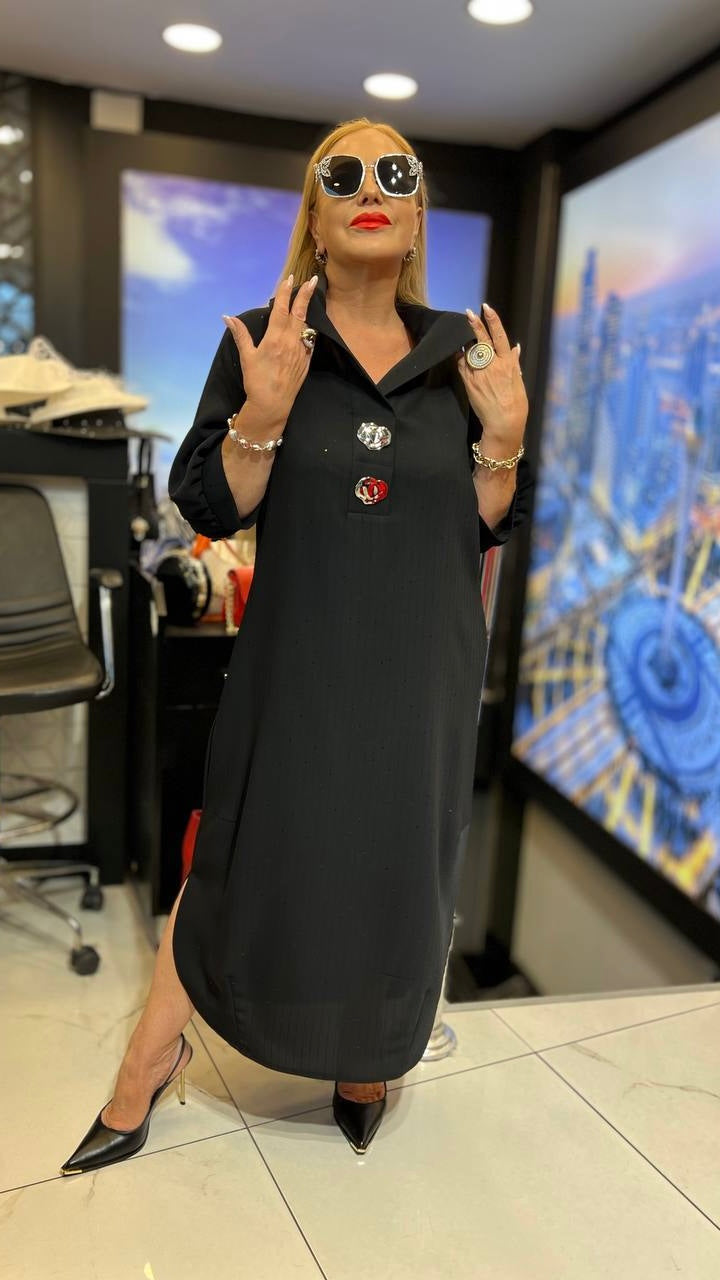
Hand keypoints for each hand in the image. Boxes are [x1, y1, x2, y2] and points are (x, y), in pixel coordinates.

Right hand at [222, 274, 318, 425]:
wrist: (273, 405)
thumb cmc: (257, 381)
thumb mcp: (247, 356)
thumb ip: (240, 334)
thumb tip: (227, 317)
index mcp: (275, 338)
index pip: (281, 309)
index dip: (285, 292)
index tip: (289, 279)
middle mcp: (291, 342)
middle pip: (300, 313)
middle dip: (306, 295)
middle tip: (313, 280)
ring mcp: (301, 352)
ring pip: (306, 326)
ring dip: (307, 311)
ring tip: (309, 299)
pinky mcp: (306, 362)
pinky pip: (309, 341)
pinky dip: (308, 331)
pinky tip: (307, 327)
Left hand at [457, 303, 527, 453]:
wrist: (503, 423)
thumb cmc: (515, 404)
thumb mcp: (518, 381)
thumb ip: (514, 363)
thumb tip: (515, 348)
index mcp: (507, 364)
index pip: (500, 337)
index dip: (493, 321)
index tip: (487, 308)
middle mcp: (493, 366)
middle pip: (482, 340)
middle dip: (475, 325)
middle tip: (468, 312)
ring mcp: (479, 374)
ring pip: (470, 352)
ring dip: (467, 343)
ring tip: (463, 336)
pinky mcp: (469, 383)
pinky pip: (462, 365)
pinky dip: (460, 357)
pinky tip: (458, 352)